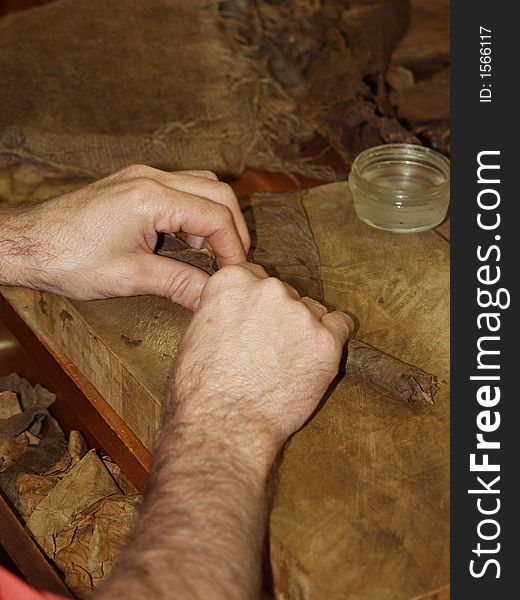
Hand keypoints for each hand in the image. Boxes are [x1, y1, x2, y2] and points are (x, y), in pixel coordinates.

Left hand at [0, 165, 248, 308]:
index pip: (216, 214)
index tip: (235, 273)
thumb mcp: (130, 277)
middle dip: (232, 228)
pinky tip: (185, 241)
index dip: (233, 246)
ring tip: (207, 253)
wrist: (27, 244)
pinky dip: (192, 213)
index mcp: (151, 197)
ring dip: (213, 217)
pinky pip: (179, 190)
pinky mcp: (133, 184)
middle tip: (231, 262)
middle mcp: (150, 178)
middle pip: (217, 191)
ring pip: (201, 185)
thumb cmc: (69, 259)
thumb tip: (213, 296)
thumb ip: (179, 283)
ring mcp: (141, 177)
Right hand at [170, 263, 352, 462]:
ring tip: (286, 364)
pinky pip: (341, 326)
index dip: (255, 303)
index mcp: (233, 282)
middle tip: (269, 349)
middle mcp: (269, 289)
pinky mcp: (326, 341)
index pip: (255, 276)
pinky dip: (332, 340)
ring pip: (312, 311)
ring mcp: (300, 313)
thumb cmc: (201, 390)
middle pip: (285, 293)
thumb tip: (237, 310)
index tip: (255, 321)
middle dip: (280, 317)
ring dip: (304, 330)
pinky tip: (315, 358)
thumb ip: (223, 310)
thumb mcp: (196, 334)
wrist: (223, 426)